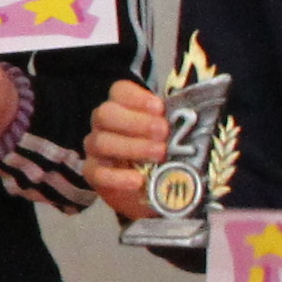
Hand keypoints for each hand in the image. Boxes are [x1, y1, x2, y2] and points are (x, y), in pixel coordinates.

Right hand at [83, 81, 172, 207]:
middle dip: (135, 122)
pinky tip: (138, 180)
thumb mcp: (168, 137)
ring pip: (102, 142)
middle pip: (106, 114)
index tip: (159, 108)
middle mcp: (104, 124)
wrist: (151, 189)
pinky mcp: (93, 173)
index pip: (119, 91)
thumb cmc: (159, 155)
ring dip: (132, 147)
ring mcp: (95, 148)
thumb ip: (172, 126)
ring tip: (158, 154)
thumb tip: (188, 122)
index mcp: (121, 107)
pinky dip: (119, 177)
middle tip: (162, 131)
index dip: (138, 97)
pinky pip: (98, 173)